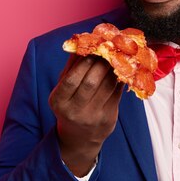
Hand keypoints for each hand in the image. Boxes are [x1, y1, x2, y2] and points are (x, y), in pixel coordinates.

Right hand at [48, 55, 123, 176]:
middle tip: (107, 50)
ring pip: (107, 86)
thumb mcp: (63, 89)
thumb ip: (71, 68)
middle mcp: (75, 111)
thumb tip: (81, 43)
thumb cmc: (70, 106)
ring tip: (115, 56)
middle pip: (91, 83)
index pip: (71, 81)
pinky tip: (120, 69)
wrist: (80, 137)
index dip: (82, 64)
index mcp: (59, 102)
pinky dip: (120, 78)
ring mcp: (94, 117)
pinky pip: (117, 93)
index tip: (92, 51)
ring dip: (113, 68)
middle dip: (101, 63)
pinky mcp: (109, 118)